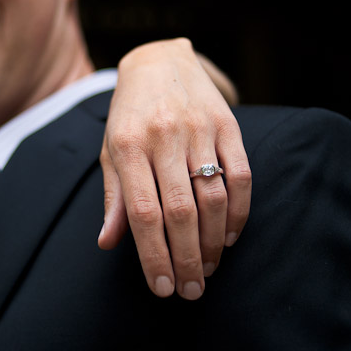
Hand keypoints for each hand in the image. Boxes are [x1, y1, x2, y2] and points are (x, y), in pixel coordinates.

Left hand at [98, 38, 250, 299]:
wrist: (160, 60)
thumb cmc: (130, 115)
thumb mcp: (111, 150)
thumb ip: (114, 197)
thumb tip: (108, 243)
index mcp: (128, 145)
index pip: (143, 212)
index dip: (153, 255)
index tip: (161, 288)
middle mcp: (164, 136)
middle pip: (180, 211)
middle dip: (186, 259)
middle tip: (190, 291)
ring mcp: (199, 129)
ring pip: (214, 197)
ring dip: (213, 242)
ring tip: (207, 269)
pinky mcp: (228, 124)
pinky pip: (242, 175)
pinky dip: (239, 212)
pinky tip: (228, 237)